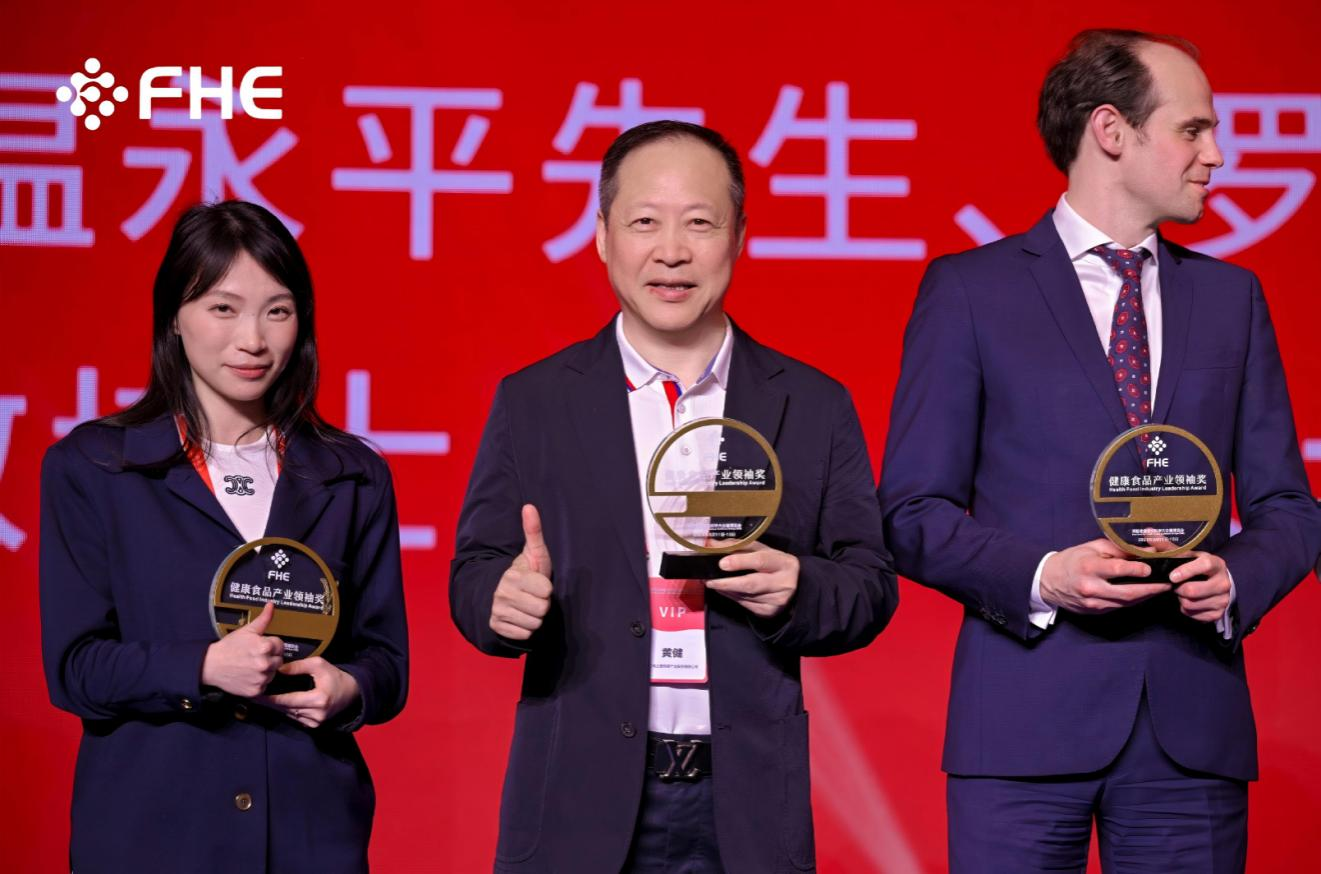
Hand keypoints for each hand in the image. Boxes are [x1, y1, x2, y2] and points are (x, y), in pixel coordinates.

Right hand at [201, 601, 283, 696]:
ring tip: (251, 665)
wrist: (211, 665)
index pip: (280, 645)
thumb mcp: (247, 630)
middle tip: (255, 656)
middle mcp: (265, 664)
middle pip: (279, 660)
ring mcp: (260, 678)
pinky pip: (265, 685)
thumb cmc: (229, 647)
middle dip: (270, 657)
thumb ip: (263, 619)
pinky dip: (258, 682)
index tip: (260, 646)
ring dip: (266, 670)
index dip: (271, 644)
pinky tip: (249, 675)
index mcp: (265, 647)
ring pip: (273, 673)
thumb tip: (271, 605)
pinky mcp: (255, 690)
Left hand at [257, 658, 360, 727]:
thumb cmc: (334, 676)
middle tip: (256, 696)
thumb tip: (279, 669)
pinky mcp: (315, 725)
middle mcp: (317, 713)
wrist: (351, 692)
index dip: (272, 698)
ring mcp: (316, 721)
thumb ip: (298, 666)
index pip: (288, 700)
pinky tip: (280, 704)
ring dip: (278, 707)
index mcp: (318, 699)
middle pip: (286, 709)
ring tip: (265, 699)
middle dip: (271, 702)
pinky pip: (296, 718)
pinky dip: (288, 711)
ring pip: (289, 714)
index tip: (258, 694)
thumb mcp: (318, 665)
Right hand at [489, 504, 553, 640]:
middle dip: (541, 603)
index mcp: (513, 576)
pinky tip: (520, 617)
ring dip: (535, 617)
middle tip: (533, 596)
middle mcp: (501, 594)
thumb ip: (534, 531)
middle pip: (542, 609)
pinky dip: (525, 628)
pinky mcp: (496, 627)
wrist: (501, 593)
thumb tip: (529, 506)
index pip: (546, 591)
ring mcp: (497, 612)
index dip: (546, 588)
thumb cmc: (526, 572)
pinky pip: (525, 635)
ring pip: (534, 624)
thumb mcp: (533, 553)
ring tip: (527, 606)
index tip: (538, 583)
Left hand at [707, 541, 798, 618]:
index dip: (740, 562)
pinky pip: (744, 604)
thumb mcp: (761, 551)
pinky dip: (731, 597)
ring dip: (726, 590)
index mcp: (784, 563)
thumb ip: (738, 546)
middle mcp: (783, 583)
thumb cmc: (773, 565)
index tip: (722, 563)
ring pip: (744, 595)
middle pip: (751, 584)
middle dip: (727, 583)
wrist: (795, 586)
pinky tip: (724, 591)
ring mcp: (777, 601)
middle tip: (709, 580)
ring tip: (712, 583)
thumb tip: (712, 544)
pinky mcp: (769, 612)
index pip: (760, 561)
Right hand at [1039, 538, 1171, 614]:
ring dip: (1146, 596)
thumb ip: (1118, 549)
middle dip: (1151, 589)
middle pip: (1128, 592)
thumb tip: (1144, 550)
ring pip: (1126, 602)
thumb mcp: (1092, 547)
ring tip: (1160, 589)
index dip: (1137, 569)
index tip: (1152, 567)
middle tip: (1168, 584)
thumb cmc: (1072, 560)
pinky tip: (1143, 594)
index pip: (1117, 570)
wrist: (1048, 581)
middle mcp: (1091, 587)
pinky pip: (1119, 606)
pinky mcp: (1095, 611)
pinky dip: (1134, 600)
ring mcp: (1093, 602)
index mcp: (1088, 567)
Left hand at [1169, 551, 1231, 622]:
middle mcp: (1223, 582)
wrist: (1218, 584)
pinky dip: (1186, 609)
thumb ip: (1167, 546)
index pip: (1204, 565)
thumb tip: (1148, 532)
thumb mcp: (1187, 555)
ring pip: (1190, 604)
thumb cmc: (1197, 567)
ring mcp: (1223, 600)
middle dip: (1178, 589)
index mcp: (1216, 564)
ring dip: (1180, 599)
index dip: (1187, 571)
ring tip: (1182, 592)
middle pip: (1193, 591)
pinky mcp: (1218, 614)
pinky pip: (1193, 615)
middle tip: (1175, 585)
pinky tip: (1189, 601)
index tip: (1172, 576)